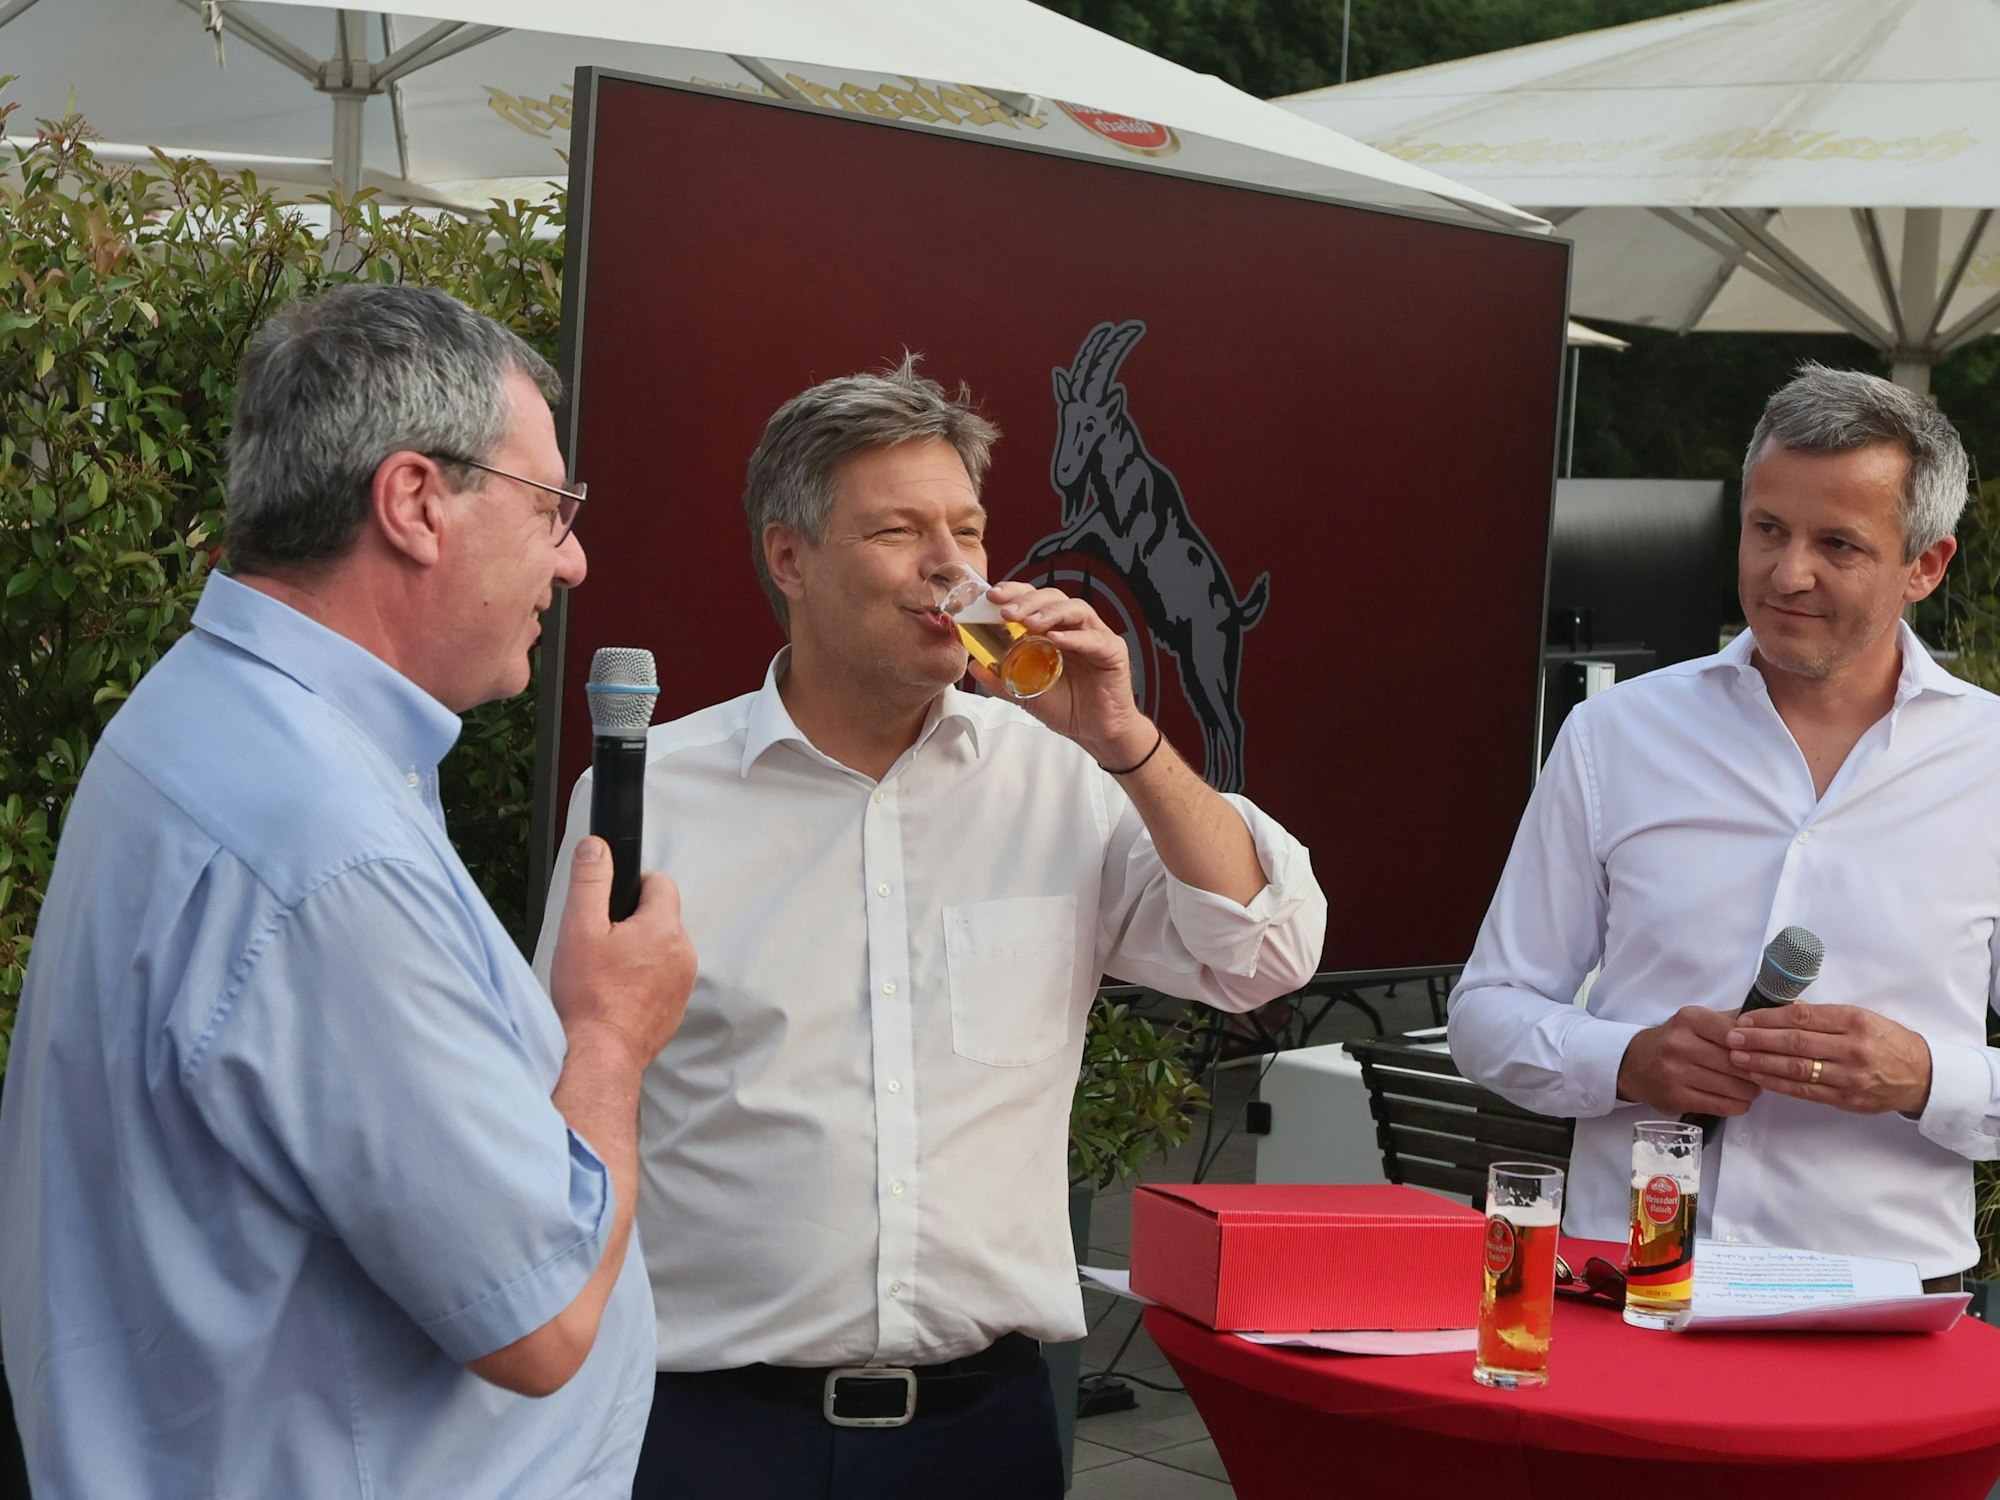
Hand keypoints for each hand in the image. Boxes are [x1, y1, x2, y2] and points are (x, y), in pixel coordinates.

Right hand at [547, 837, 697, 1071]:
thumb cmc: (590, 997)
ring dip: (638, 951)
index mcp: (664, 927)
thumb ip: (590, 881)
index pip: (660, 882)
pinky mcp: (676, 1005)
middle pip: (661, 916)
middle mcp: (683, 952)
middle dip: (632, 921)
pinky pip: (663, 976)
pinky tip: (617, 991)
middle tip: (601, 943)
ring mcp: (683, 981)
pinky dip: (643, 978)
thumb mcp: (580, 928)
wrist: (602, 1053)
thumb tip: (597, 847)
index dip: (632, 887)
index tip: (609, 907)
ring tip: (607, 970)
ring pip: (662, 947)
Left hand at [973, 580, 1151, 765]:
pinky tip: (1057, 639)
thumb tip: (973, 665)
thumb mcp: (1024, 692)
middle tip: (1006, 611)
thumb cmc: (1065, 707)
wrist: (1094, 733)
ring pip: (1076, 609)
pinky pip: (1095, 638)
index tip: (992, 597)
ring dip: (1050, 612)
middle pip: (1054, 598)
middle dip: (1028, 600)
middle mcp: (1074, 627)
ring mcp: (1095, 637)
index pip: (1034, 600)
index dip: (1014, 593)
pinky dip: (1075, 637)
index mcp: (1052, 629)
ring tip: (1030, 622)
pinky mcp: (1113, 652)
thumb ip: (1000, 679)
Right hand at [1615, 1006, 1762, 1116]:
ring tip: (1750, 1088)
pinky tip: (1737, 1100)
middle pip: (1737, 1063)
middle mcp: (1679, 1044)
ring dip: (1750, 1091)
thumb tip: (1764, 1020)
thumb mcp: (1695, 1021)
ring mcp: (1675, 1073)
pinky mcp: (1676, 1098)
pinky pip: (1721, 1106)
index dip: (1755, 1046)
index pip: (1736, 1033)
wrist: (1633, 1064)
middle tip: (1761, 1074)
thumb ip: (1728, 1020)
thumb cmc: (1672, 1042)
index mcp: (1688, 1019)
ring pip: (1733, 1087)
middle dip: (1755, 1072)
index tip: (1762, 1052)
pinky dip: (1737, 1105)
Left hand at [1727, 1003, 1932, 1114]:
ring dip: (1762, 1063)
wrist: (1921, 1075)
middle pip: (1795, 1043)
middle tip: (1732, 1037)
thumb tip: (1780, 1011)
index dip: (1769, 1018)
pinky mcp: (1846, 1099)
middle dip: (1758, 1040)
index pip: (1802, 1017)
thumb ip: (1823, 1017)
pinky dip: (1777, 1083)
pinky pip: (1805, 1091)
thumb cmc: (1885, 1041)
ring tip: (1737, 1057)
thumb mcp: (1861, 1018)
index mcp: (1855, 1021)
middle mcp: (1852, 1048)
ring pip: (1797, 1068)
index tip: (1745, 1019)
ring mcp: (1849, 1076)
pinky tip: (1758, 1076)